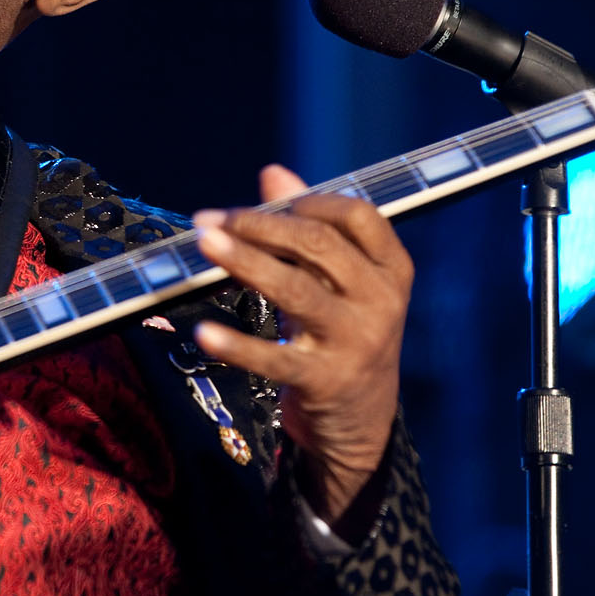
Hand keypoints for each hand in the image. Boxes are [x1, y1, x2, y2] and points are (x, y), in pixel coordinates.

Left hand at [190, 165, 411, 531]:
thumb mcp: (337, 281)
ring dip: (245, 262)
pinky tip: (203, 331)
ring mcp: (356, 341)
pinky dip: (236, 345)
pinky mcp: (325, 380)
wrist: (362, 422)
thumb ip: (307, 228)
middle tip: (210, 220)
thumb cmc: (343, 333)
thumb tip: (273, 173)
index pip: (357, 215)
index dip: (308, 201)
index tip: (264, 202)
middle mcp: (381, 301)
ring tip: (203, 243)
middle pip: (319, 246)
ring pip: (295, 290)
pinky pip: (274, 358)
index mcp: (391, 268)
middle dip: (260, 226)